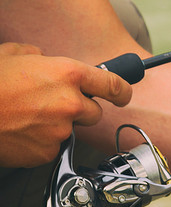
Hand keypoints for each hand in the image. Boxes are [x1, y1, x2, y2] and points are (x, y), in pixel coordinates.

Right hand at [0, 43, 132, 167]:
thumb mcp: (11, 54)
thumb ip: (38, 56)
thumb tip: (45, 60)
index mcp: (68, 74)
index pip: (113, 84)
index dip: (122, 90)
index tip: (123, 95)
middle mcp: (71, 103)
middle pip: (94, 112)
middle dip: (79, 110)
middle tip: (49, 105)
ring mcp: (61, 130)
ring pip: (70, 130)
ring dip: (55, 125)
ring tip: (25, 117)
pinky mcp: (48, 152)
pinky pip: (52, 148)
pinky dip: (40, 143)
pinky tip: (20, 133)